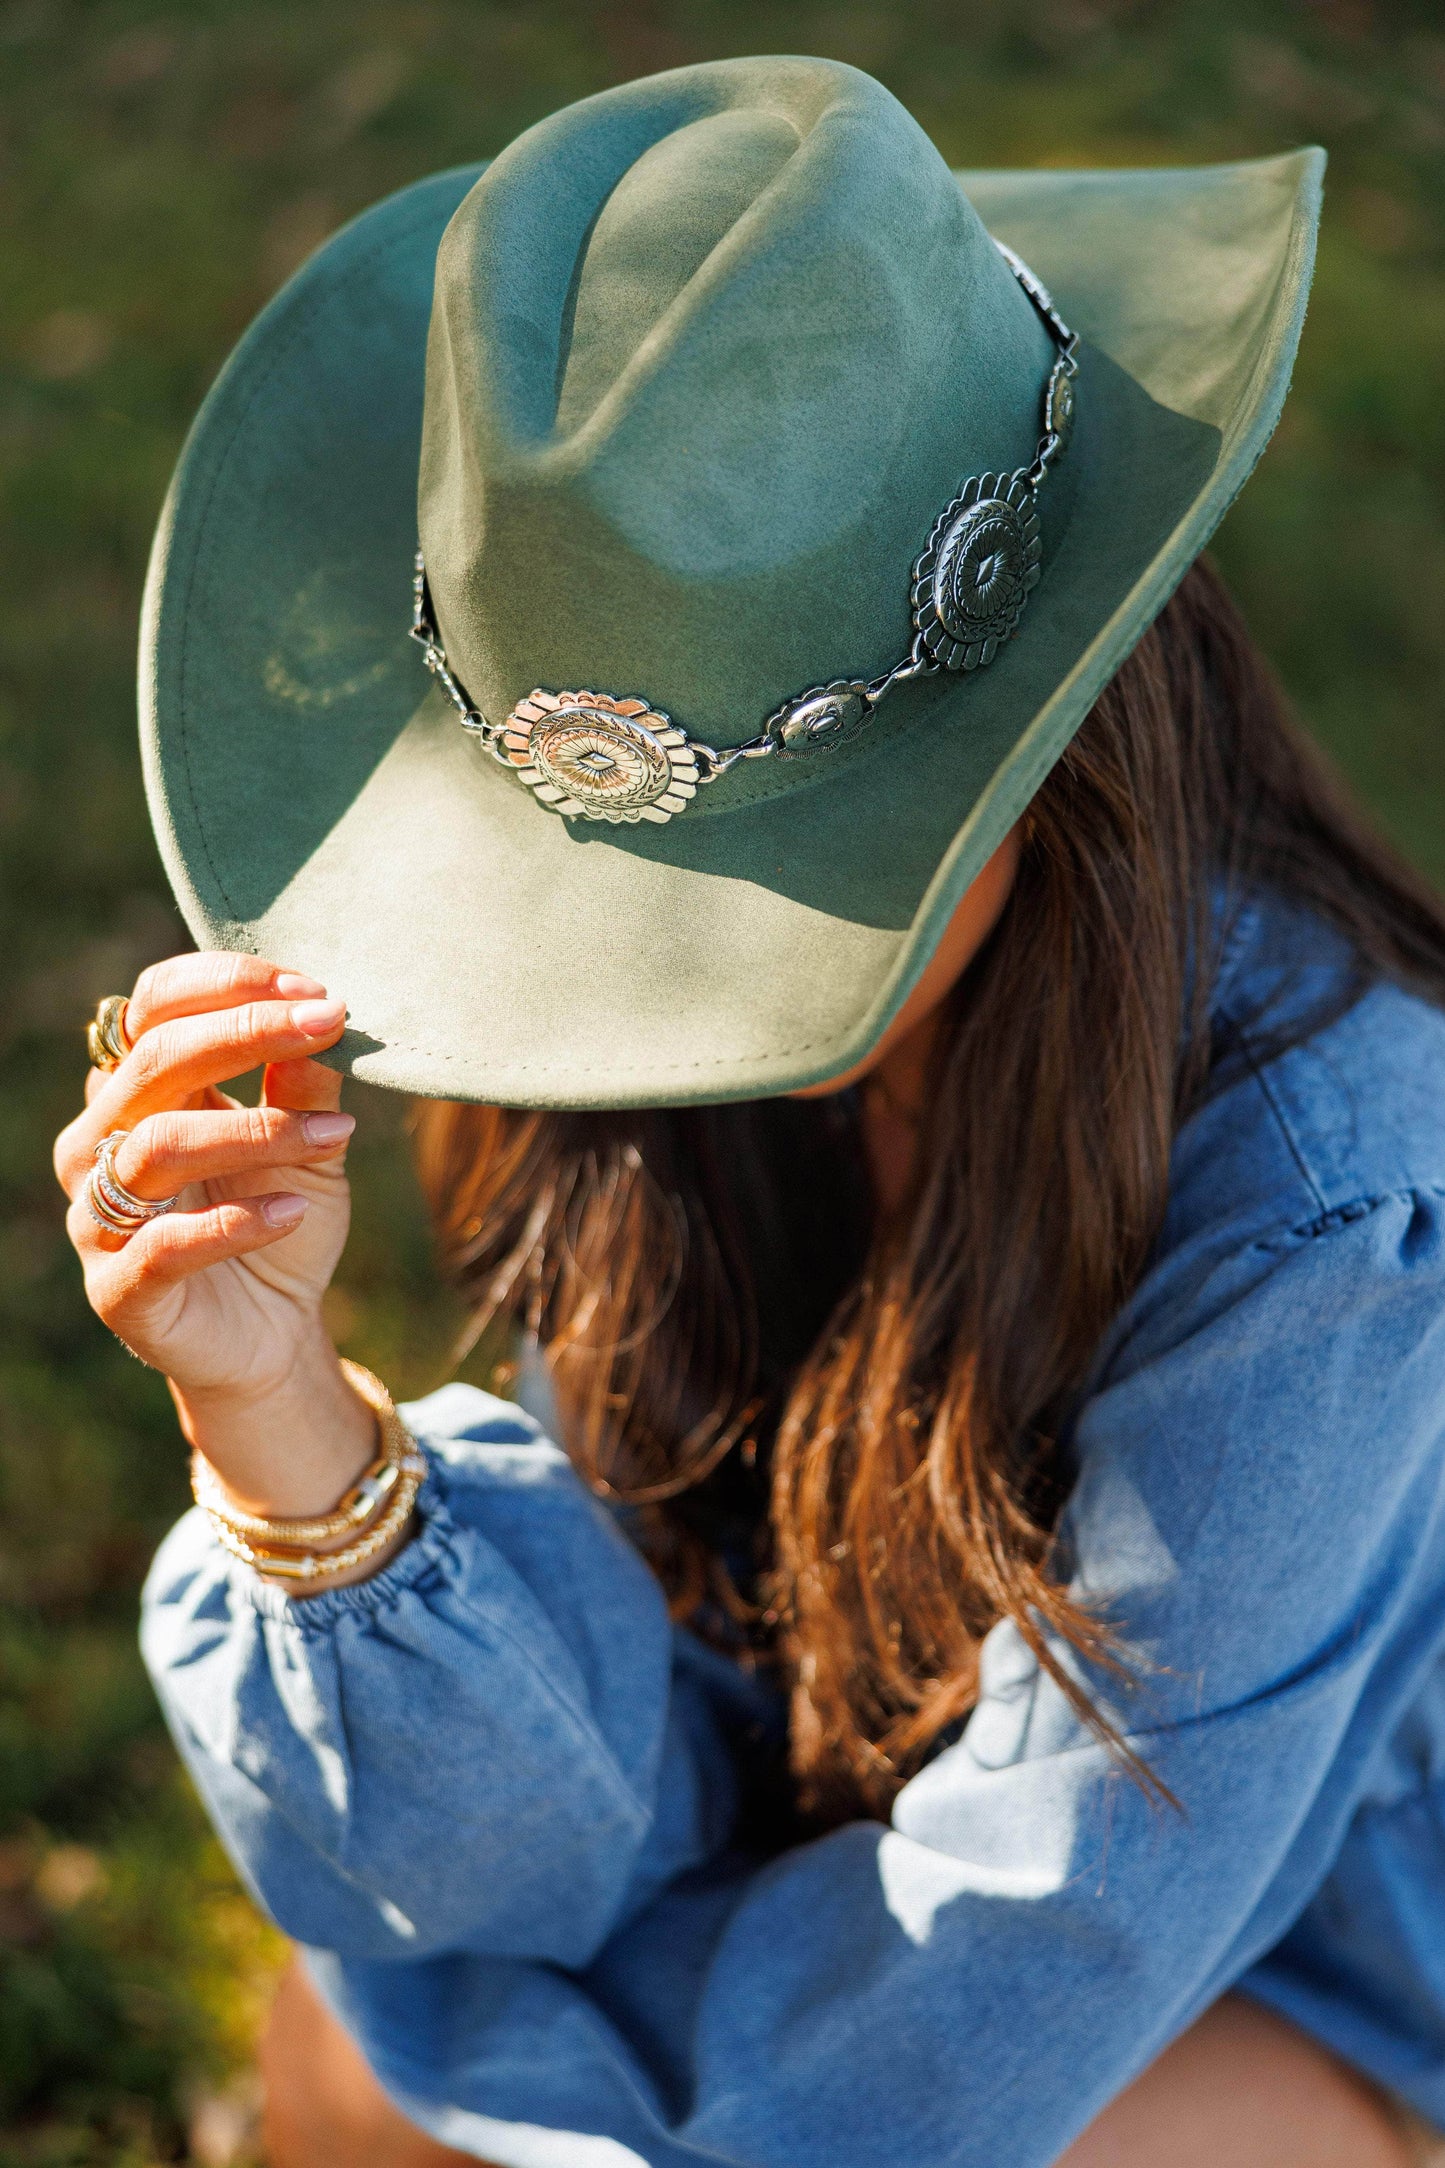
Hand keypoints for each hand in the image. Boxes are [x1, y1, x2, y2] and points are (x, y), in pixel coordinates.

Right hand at [55, 953, 374, 1517]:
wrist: (275, 1331)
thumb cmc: (279, 1215)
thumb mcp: (312, 1143)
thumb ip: (307, 1083)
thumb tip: (324, 1015)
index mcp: (142, 1090)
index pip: (153, 1007)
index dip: (228, 986)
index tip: (314, 992)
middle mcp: (102, 1141)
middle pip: (154, 1059)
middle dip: (247, 1032)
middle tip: (328, 1026)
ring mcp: (98, 1216)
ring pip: (157, 1145)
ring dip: (257, 1129)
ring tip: (335, 1134)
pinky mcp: (117, 1290)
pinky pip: (162, 1246)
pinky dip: (234, 1225)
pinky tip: (293, 1213)